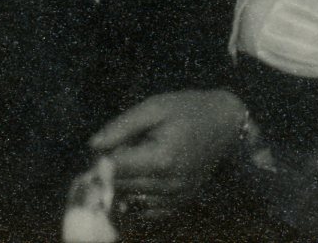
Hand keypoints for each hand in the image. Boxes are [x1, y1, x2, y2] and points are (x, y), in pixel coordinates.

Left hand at [87, 89, 246, 223]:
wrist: (224, 124)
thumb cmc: (187, 110)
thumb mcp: (153, 107)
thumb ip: (122, 127)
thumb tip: (93, 145)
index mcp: (162, 158)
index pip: (116, 169)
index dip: (101, 159)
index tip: (100, 148)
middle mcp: (170, 183)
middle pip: (122, 186)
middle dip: (111, 171)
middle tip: (114, 150)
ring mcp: (178, 196)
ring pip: (132, 199)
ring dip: (124, 183)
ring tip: (130, 160)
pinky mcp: (182, 202)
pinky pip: (149, 211)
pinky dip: (137, 198)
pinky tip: (140, 178)